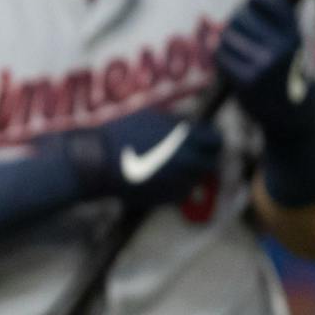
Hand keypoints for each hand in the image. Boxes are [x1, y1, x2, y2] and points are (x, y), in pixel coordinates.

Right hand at [52, 108, 224, 209]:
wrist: (97, 161)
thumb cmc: (120, 133)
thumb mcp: (150, 117)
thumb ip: (176, 124)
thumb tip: (191, 128)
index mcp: (185, 135)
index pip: (216, 140)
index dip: (210, 141)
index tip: (203, 142)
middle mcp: (189, 158)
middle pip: (211, 163)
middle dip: (203, 160)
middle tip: (188, 158)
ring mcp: (180, 179)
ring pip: (197, 179)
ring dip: (187, 174)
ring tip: (164, 167)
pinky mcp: (169, 197)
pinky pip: (181, 193)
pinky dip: (174, 188)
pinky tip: (155, 179)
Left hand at [215, 0, 314, 141]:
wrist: (291, 117)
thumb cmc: (289, 76)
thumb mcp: (293, 46)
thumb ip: (276, 23)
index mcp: (295, 35)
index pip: (271, 1)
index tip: (252, 0)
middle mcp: (281, 47)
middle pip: (242, 16)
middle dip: (236, 21)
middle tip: (238, 30)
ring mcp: (263, 64)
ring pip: (228, 35)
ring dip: (226, 40)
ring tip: (236, 49)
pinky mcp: (246, 80)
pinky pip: (221, 57)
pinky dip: (222, 58)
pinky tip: (231, 65)